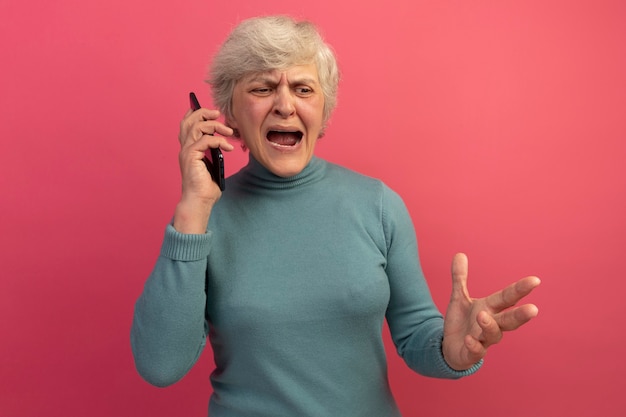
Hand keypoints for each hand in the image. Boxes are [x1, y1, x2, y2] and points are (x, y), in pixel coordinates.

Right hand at [174, 106, 234, 232]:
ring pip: (197, 127)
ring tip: (229, 131)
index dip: (195, 113)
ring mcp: (186, 152)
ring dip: (215, 126)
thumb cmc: (206, 187)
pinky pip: (205, 140)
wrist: (199, 201)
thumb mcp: (212, 164)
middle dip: (203, 113)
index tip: (210, 111)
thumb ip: (213, 152)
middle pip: (189, 121)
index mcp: (188, 148)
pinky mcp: (191, 157)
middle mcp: (185, 148)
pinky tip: (228, 147)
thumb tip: (222, 141)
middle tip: (218, 114)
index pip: (186, 124)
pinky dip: (218, 141)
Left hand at [442, 253, 539, 370]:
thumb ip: (460, 278)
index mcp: (491, 308)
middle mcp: (492, 324)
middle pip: (510, 320)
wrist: (451, 347)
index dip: (521, 289)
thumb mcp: (459, 297)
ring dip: (489, 326)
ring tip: (482, 315)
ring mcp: (483, 340)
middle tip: (533, 309)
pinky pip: (476, 351)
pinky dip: (474, 346)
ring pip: (493, 335)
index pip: (508, 297)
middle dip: (521, 315)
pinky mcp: (471, 353)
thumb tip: (459, 253)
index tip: (535, 280)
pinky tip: (470, 339)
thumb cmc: (462, 321)